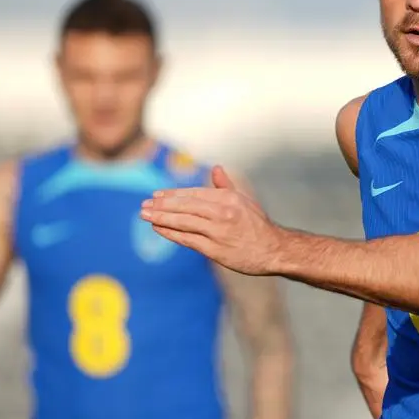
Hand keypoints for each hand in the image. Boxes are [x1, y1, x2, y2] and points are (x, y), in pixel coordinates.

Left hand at [141, 166, 286, 276]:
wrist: (274, 249)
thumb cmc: (257, 225)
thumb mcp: (244, 201)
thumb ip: (226, 186)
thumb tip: (216, 169)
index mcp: (227, 198)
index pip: (193, 194)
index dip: (173, 195)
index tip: (156, 195)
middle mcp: (222, 212)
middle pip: (185, 206)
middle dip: (162, 205)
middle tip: (144, 205)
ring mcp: (217, 231)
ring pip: (183, 222)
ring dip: (161, 218)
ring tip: (145, 215)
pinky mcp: (215, 249)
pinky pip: (187, 239)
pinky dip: (171, 233)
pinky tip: (158, 228)